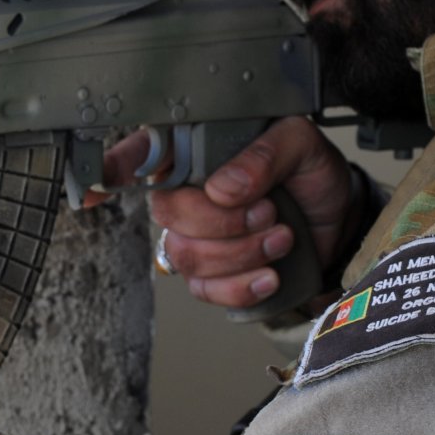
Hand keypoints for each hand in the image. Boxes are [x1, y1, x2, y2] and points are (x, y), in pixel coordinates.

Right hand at [100, 116, 353, 309]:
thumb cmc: (310, 172)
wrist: (339, 219)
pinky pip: (205, 291)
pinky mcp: (214, 275)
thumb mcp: (301, 144)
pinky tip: (271, 274)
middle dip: (222, 222)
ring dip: (239, 253)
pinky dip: (241, 287)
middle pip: (167, 213)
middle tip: (267, 211)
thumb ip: (265, 153)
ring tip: (281, 237)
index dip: (114, 168)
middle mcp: (187, 192)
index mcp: (198, 149)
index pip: (141, 152)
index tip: (94, 189)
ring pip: (186, 255)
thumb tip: (224, 188)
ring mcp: (196, 236)